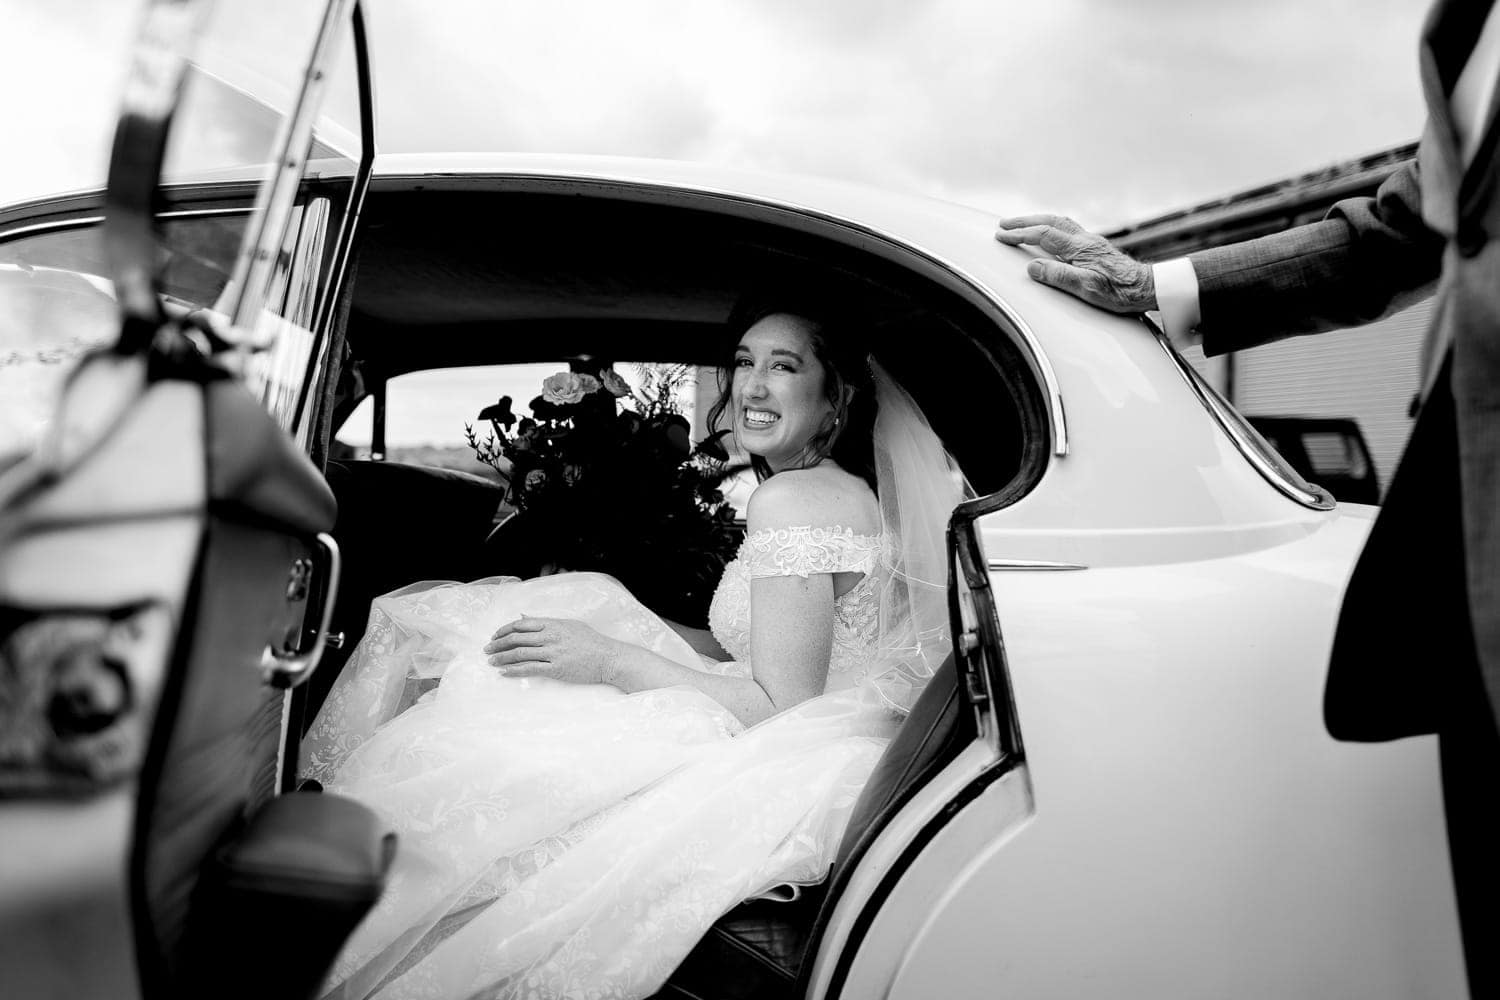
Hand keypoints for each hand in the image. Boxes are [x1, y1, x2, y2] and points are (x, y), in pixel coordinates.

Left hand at [483, 616, 620, 685]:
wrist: (608, 657)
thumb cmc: (591, 641)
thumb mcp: (569, 624)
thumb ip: (546, 621)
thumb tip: (523, 617)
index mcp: (553, 623)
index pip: (522, 624)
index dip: (505, 629)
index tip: (495, 636)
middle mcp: (551, 636)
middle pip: (517, 638)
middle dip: (498, 644)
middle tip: (487, 649)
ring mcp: (553, 652)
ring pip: (520, 653)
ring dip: (502, 657)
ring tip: (491, 661)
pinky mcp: (556, 669)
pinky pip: (530, 669)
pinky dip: (514, 670)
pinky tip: (504, 672)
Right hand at [994, 214, 1156, 313]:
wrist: (1146, 288)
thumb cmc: (1119, 292)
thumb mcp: (1086, 288)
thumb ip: (1058, 276)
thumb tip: (1032, 266)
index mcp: (1080, 247)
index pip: (1043, 235)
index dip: (1019, 234)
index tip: (1001, 236)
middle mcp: (1085, 240)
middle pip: (1050, 222)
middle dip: (1024, 222)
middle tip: (1004, 224)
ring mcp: (1091, 242)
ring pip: (1060, 223)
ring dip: (1037, 221)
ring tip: (1022, 224)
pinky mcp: (1096, 248)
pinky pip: (1068, 229)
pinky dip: (1051, 227)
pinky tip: (1050, 234)